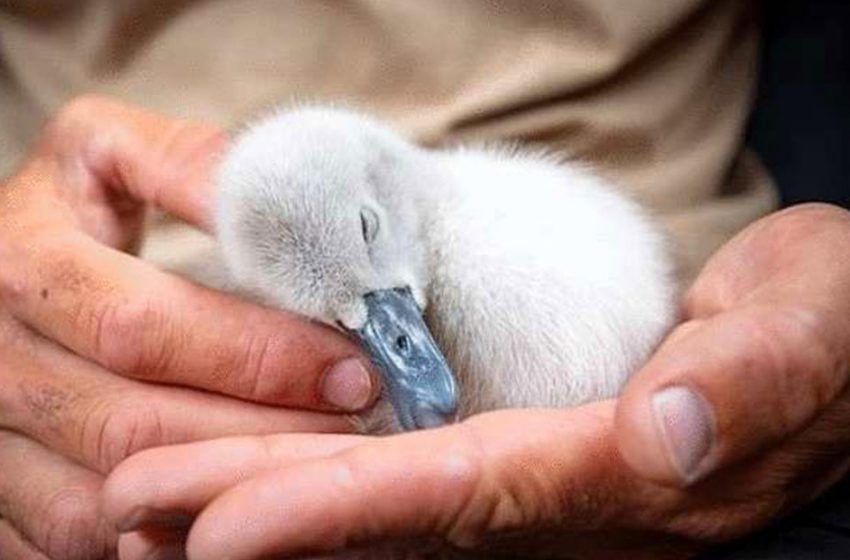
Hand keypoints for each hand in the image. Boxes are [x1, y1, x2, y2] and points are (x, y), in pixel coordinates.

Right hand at [0, 96, 377, 558]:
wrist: (6, 256)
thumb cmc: (77, 200)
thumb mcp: (115, 151)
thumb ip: (192, 164)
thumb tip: (288, 202)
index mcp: (21, 259)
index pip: (143, 327)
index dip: (257, 355)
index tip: (351, 366)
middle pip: (133, 422)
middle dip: (260, 431)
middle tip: (352, 423)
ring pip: (111, 494)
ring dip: (225, 488)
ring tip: (311, 464)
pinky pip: (74, 537)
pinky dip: (163, 533)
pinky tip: (238, 501)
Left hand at [103, 203, 849, 558]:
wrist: (832, 331)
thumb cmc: (823, 321)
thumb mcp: (806, 330)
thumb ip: (747, 378)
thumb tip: (672, 424)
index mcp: (619, 471)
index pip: (456, 496)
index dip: (337, 514)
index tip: (219, 524)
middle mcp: (564, 498)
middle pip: (390, 513)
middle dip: (260, 511)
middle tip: (137, 503)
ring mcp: (543, 484)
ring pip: (385, 499)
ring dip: (266, 494)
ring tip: (156, 491)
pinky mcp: (531, 454)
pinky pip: (411, 477)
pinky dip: (324, 481)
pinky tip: (256, 470)